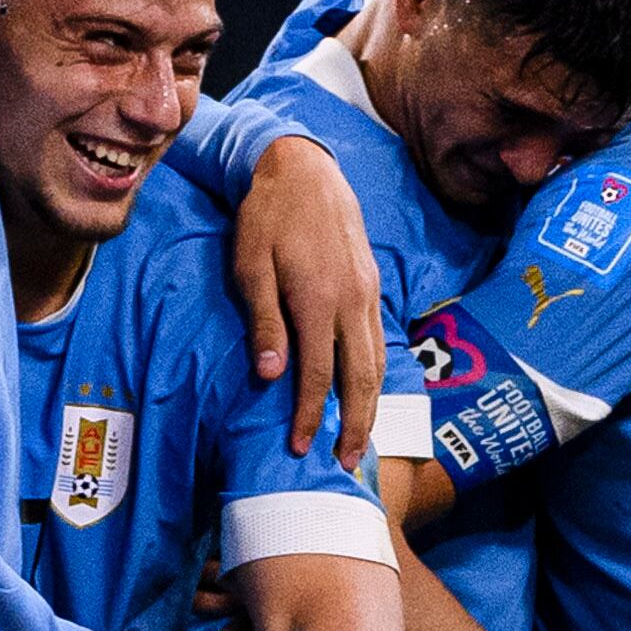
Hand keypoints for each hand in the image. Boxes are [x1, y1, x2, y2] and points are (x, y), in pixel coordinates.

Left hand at [229, 135, 386, 470]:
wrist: (303, 167)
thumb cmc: (265, 216)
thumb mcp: (250, 266)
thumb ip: (264, 322)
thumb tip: (272, 375)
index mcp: (318, 300)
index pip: (317, 375)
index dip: (310, 416)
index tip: (300, 447)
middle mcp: (351, 301)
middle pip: (361, 379)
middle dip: (356, 425)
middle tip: (347, 462)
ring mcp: (367, 292)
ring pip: (378, 361)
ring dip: (373, 405)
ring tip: (362, 438)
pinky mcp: (372, 283)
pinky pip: (381, 339)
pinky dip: (378, 373)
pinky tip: (369, 390)